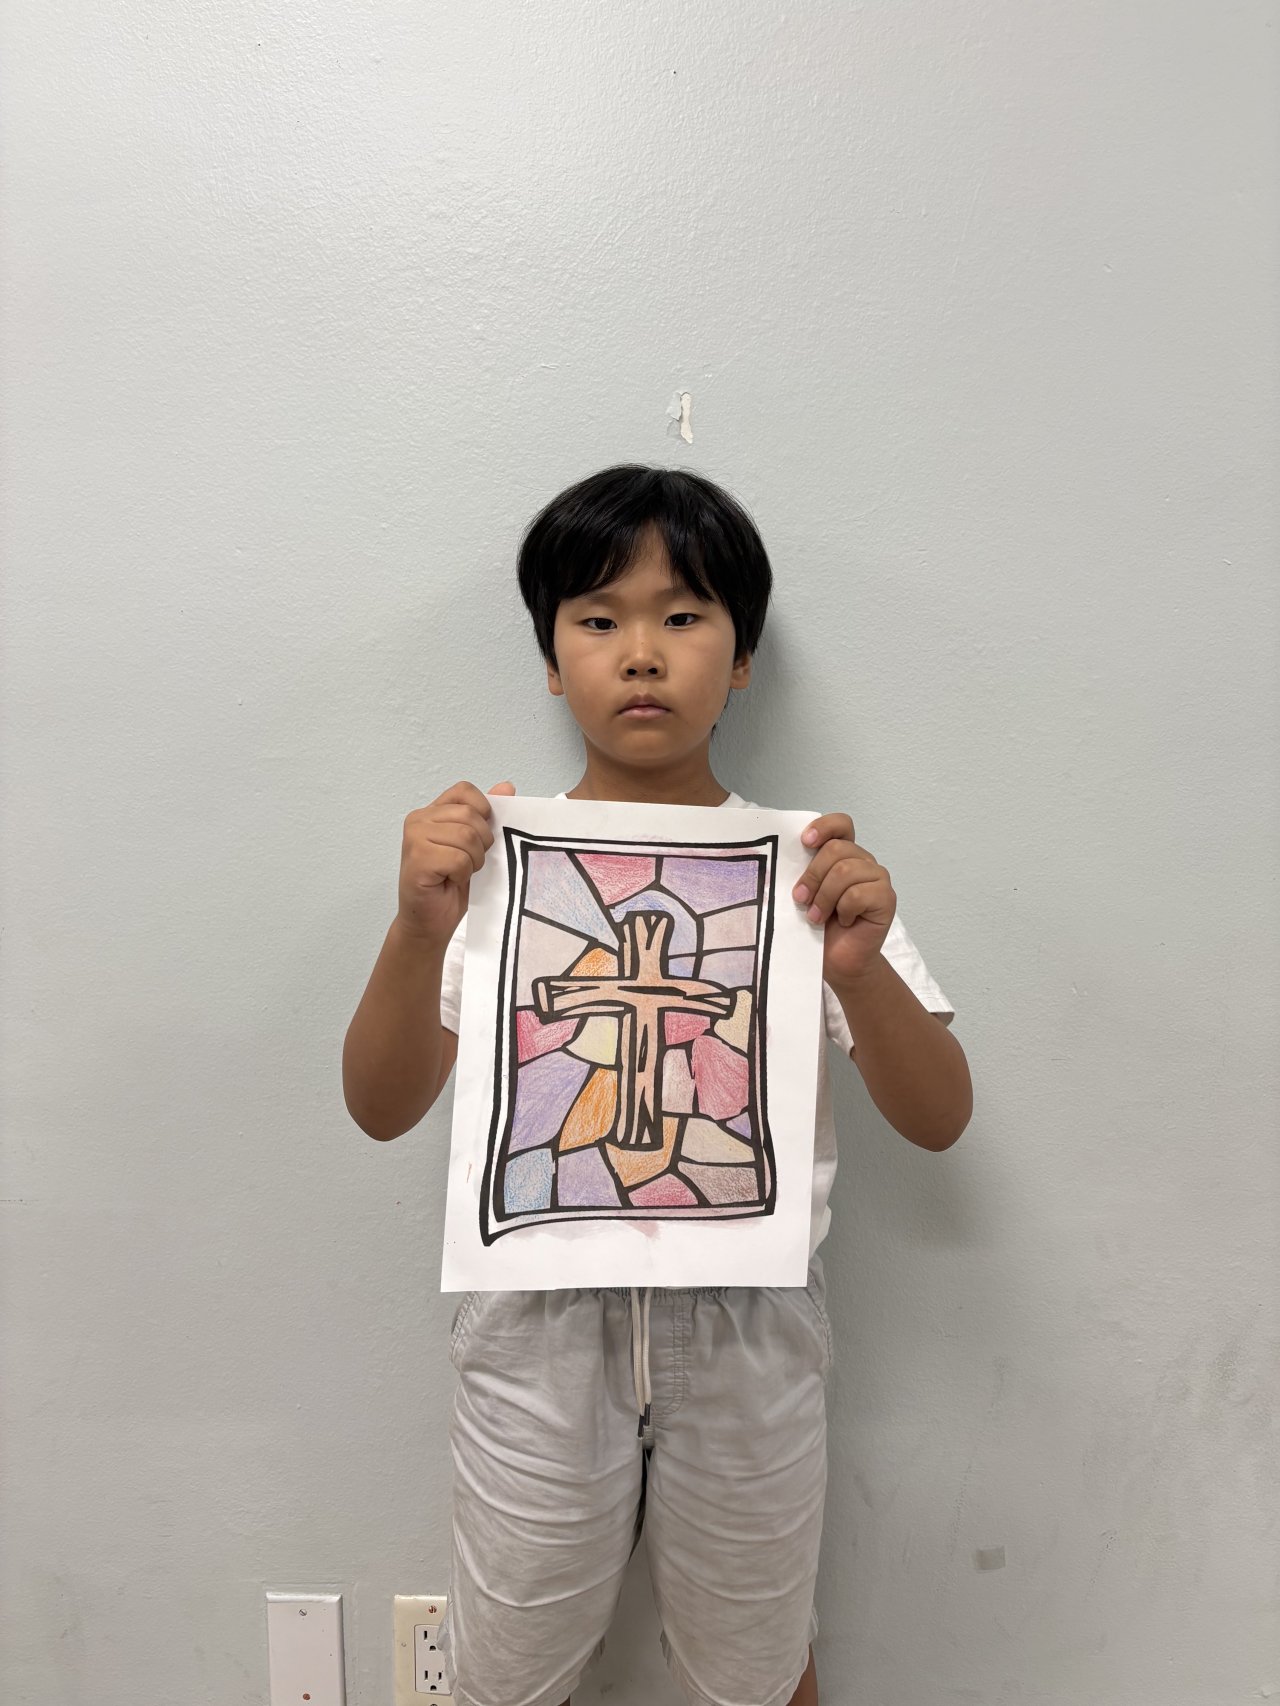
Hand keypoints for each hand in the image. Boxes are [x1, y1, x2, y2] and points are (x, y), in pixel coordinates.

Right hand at [396, 779, 515, 945]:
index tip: (479, 838)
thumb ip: (488, 816)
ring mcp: (414, 838)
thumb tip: (507, 786)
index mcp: (433, 811)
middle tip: (468, 863)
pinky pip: (458, 859)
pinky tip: (449, 881)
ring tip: (459, 873)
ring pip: (466, 836)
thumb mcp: (477, 847)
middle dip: (481, 844)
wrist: (430, 922)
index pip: (466, 791)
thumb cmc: (452, 886)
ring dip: (473, 861)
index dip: (482, 813)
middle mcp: (419, 819)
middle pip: (470, 816)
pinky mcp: (417, 859)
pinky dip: (462, 874)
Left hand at [792, 811, 895, 988]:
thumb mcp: (805, 894)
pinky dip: (844, 910)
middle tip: (800, 899)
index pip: (841, 824)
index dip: (824, 826)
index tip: (805, 842)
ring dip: (824, 897)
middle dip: (813, 875)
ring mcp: (877, 879)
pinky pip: (859, 894)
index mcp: (843, 855)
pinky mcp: (886, 898)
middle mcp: (863, 862)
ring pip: (845, 871)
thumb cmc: (819, 928)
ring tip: (816, 917)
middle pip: (837, 849)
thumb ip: (801, 873)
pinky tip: (844, 922)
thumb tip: (779, 859)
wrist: (838, 962)